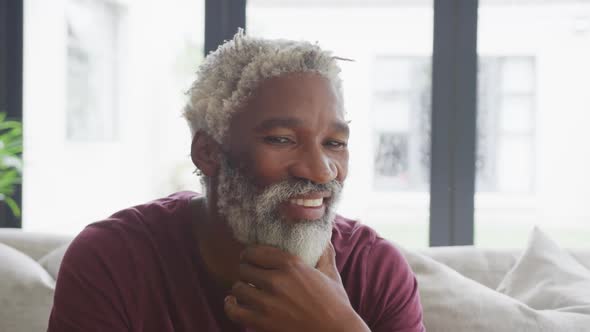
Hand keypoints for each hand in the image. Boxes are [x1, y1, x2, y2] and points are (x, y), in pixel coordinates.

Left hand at [224, 242, 369, 331]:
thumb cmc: (336, 304)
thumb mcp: (331, 274)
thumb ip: (324, 254)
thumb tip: (324, 239)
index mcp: (292, 264)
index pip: (256, 251)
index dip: (250, 254)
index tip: (250, 257)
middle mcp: (277, 280)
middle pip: (244, 268)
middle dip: (246, 271)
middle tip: (250, 275)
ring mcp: (267, 303)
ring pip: (238, 288)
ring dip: (241, 288)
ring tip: (246, 289)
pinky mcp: (262, 322)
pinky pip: (234, 310)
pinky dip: (230, 305)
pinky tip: (233, 302)